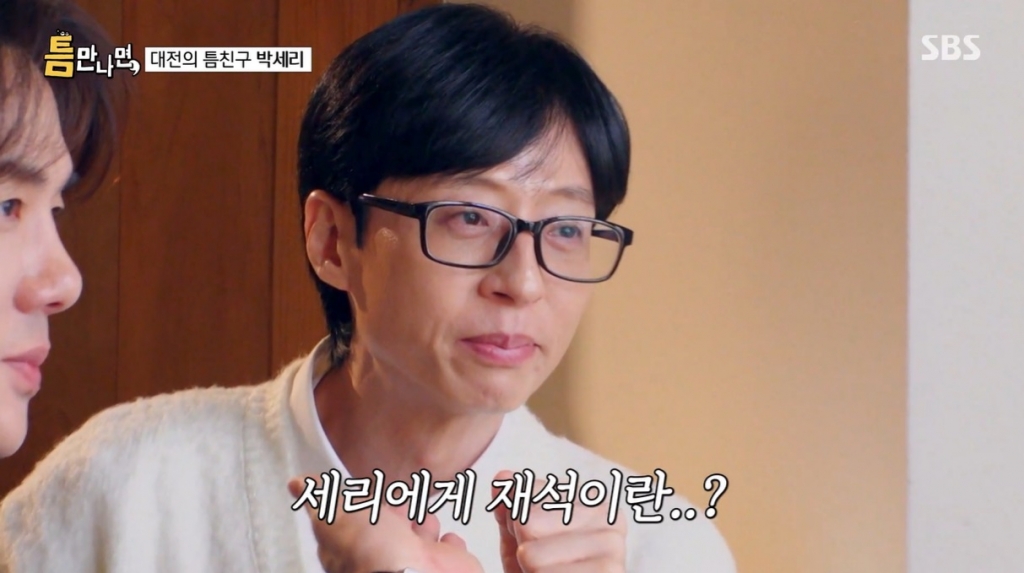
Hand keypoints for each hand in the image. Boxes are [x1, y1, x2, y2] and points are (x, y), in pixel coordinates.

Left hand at [288, 477, 483, 572]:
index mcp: (355, 544)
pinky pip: (449, 548)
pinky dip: (450, 542)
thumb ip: (320, 498)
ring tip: (422, 515)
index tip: (361, 491)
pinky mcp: (446, 561)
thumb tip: (297, 484)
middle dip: (393, 512)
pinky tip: (447, 537)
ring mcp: (417, 559)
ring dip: (423, 522)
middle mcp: (386, 554)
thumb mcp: (336, 515)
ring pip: (420, 536)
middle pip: (389, 529)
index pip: (354, 522)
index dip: (359, 505)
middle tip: (394, 500)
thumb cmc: (374, 554)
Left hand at [492, 470, 626, 572]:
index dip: (514, 522)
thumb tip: (502, 479)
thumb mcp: (520, 538)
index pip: (524, 492)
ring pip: (531, 555)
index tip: (536, 540)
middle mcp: (611, 518)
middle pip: (526, 523)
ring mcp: (614, 549)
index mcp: (593, 500)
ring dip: (530, 572)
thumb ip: (510, 506)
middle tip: (541, 565)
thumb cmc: (543, 572)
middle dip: (522, 549)